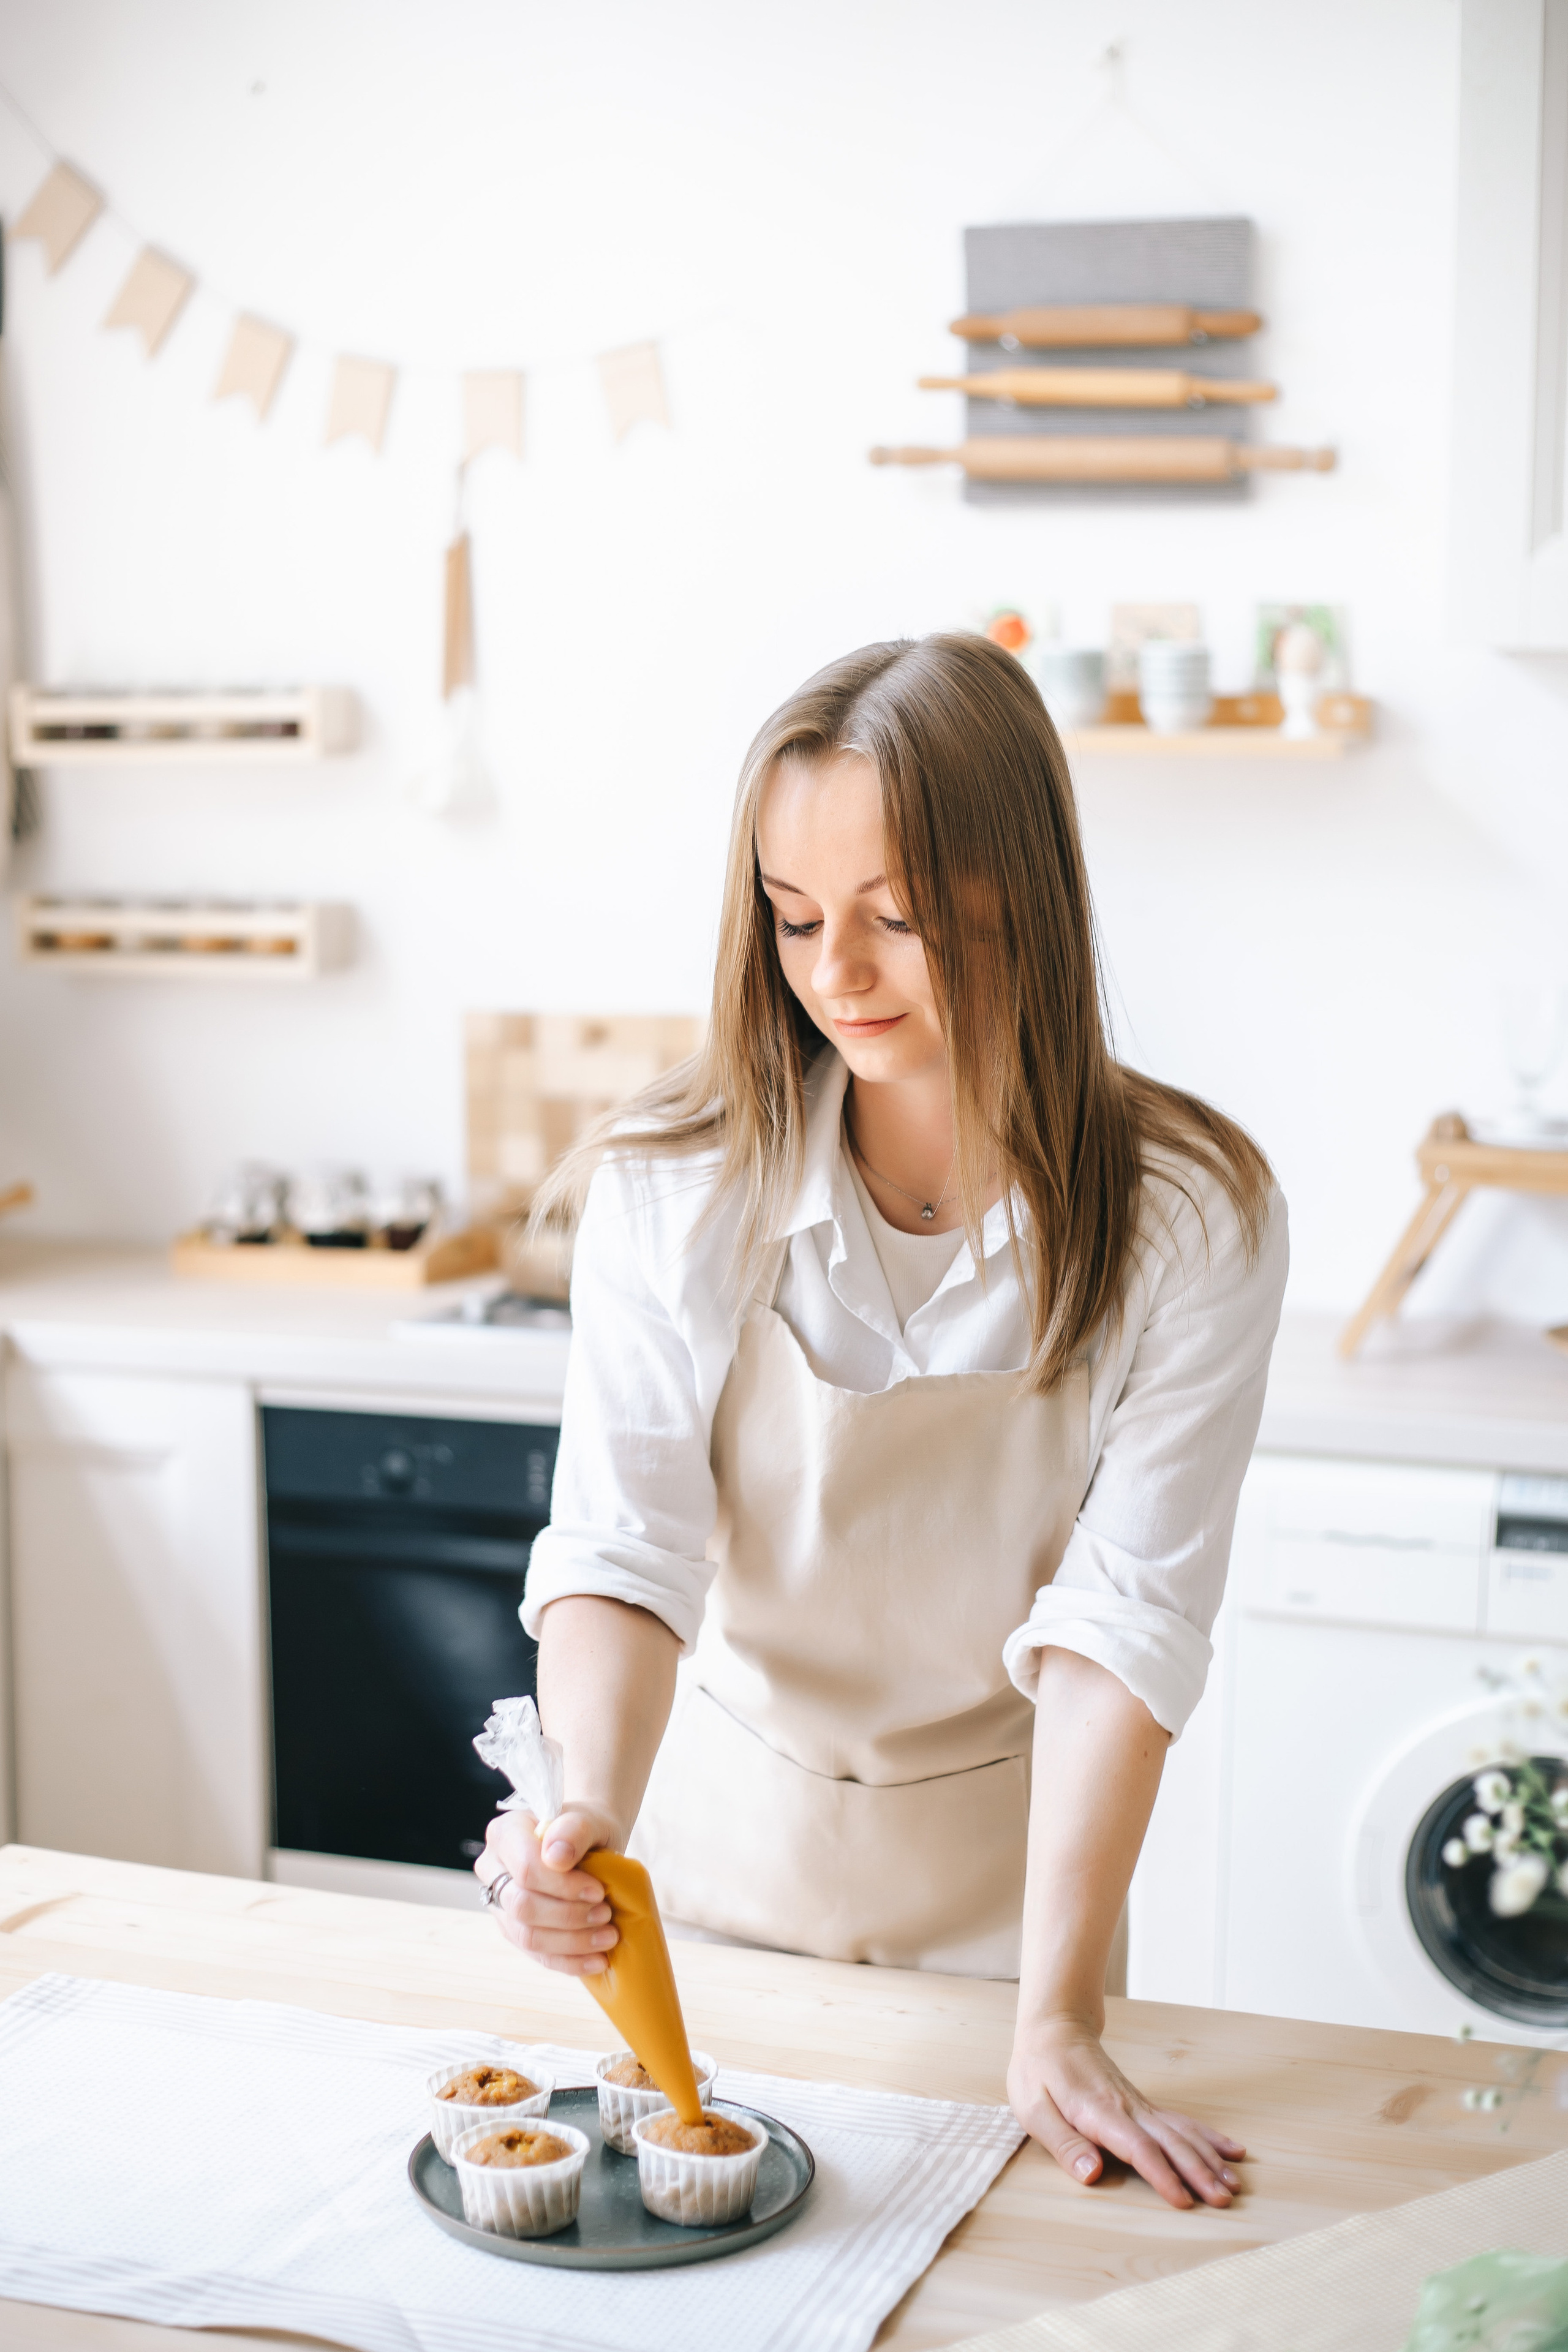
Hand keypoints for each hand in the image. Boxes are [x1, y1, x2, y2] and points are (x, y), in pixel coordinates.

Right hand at [474, 1803, 621, 1975]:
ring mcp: (500, 1904)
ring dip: (572, 1943)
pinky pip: (536, 1955)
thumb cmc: (584, 1829)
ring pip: (527, 1936)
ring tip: (608, 1937)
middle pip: (522, 1906)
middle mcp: (492, 1869)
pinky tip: (598, 1960)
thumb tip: (556, 1857)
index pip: (526, 1869)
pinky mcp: (513, 1930)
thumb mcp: (588, 1818)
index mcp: (504, 1834)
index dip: (562, 1886)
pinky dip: (569, 1961)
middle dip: (568, 1916)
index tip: (598, 1891)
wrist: (587, 1843)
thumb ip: (574, 1829)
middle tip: (606, 1914)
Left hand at [1008, 2016, 1242, 2209]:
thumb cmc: (1038, 2070)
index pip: (1137, 2148)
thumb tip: (1092, 2175)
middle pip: (1170, 2142)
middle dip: (1199, 2172)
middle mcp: (1127, 2108)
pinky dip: (1207, 2137)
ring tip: (1234, 2182)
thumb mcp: (1033, 2108)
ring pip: (1182, 2132)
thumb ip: (1064, 2143)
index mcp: (1099, 2112)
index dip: (1162, 2176)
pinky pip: (1180, 2121)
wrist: (1055, 2028)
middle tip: (1225, 2199)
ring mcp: (1139, 2104)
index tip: (1184, 2200)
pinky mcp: (1143, 2104)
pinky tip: (1230, 2149)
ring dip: (1209, 2157)